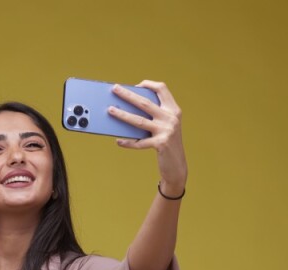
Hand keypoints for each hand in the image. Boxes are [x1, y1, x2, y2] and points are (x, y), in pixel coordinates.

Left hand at [107, 79, 186, 193]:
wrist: (177, 166)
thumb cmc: (167, 144)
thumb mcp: (165, 126)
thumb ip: (154, 116)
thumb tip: (129, 108)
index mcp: (174, 110)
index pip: (161, 89)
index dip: (148, 84)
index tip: (136, 85)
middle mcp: (171, 118)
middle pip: (145, 103)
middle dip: (128, 95)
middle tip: (115, 89)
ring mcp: (166, 131)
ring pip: (139, 120)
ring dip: (122, 115)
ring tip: (110, 110)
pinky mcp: (161, 144)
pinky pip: (139, 143)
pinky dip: (128, 143)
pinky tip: (118, 141)